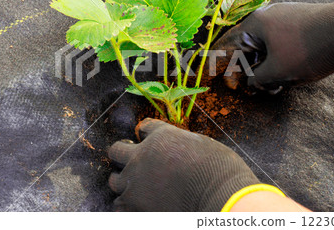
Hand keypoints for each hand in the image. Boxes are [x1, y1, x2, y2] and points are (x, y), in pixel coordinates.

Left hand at [107, 118, 258, 210]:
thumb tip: (180, 153)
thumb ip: (182, 146)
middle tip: (136, 164)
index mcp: (160, 136)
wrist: (220, 196)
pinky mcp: (134, 206)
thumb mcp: (202, 146)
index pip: (144, 127)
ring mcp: (135, 182)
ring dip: (125, 183)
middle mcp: (141, 156)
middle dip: (123, 155)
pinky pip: (119, 206)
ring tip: (137, 189)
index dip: (147, 135)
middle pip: (116, 150)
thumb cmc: (219, 170)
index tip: (151, 142)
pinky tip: (138, 206)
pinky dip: (127, 206)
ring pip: (114, 180)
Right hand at [211, 0, 333, 92]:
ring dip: (271, 63)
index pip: (235, 49)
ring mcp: (286, 15)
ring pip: (270, 44)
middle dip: (256, 68)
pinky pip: (284, 39)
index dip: (236, 70)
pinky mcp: (301, 19)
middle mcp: (268, 15)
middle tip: (264, 86)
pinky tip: (294, 68)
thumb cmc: (308, 51)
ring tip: (281, 80)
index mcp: (255, 23)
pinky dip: (284, 54)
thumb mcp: (277, 72)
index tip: (241, 86)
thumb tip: (252, 83)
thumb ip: (258, 79)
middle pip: (253, 46)